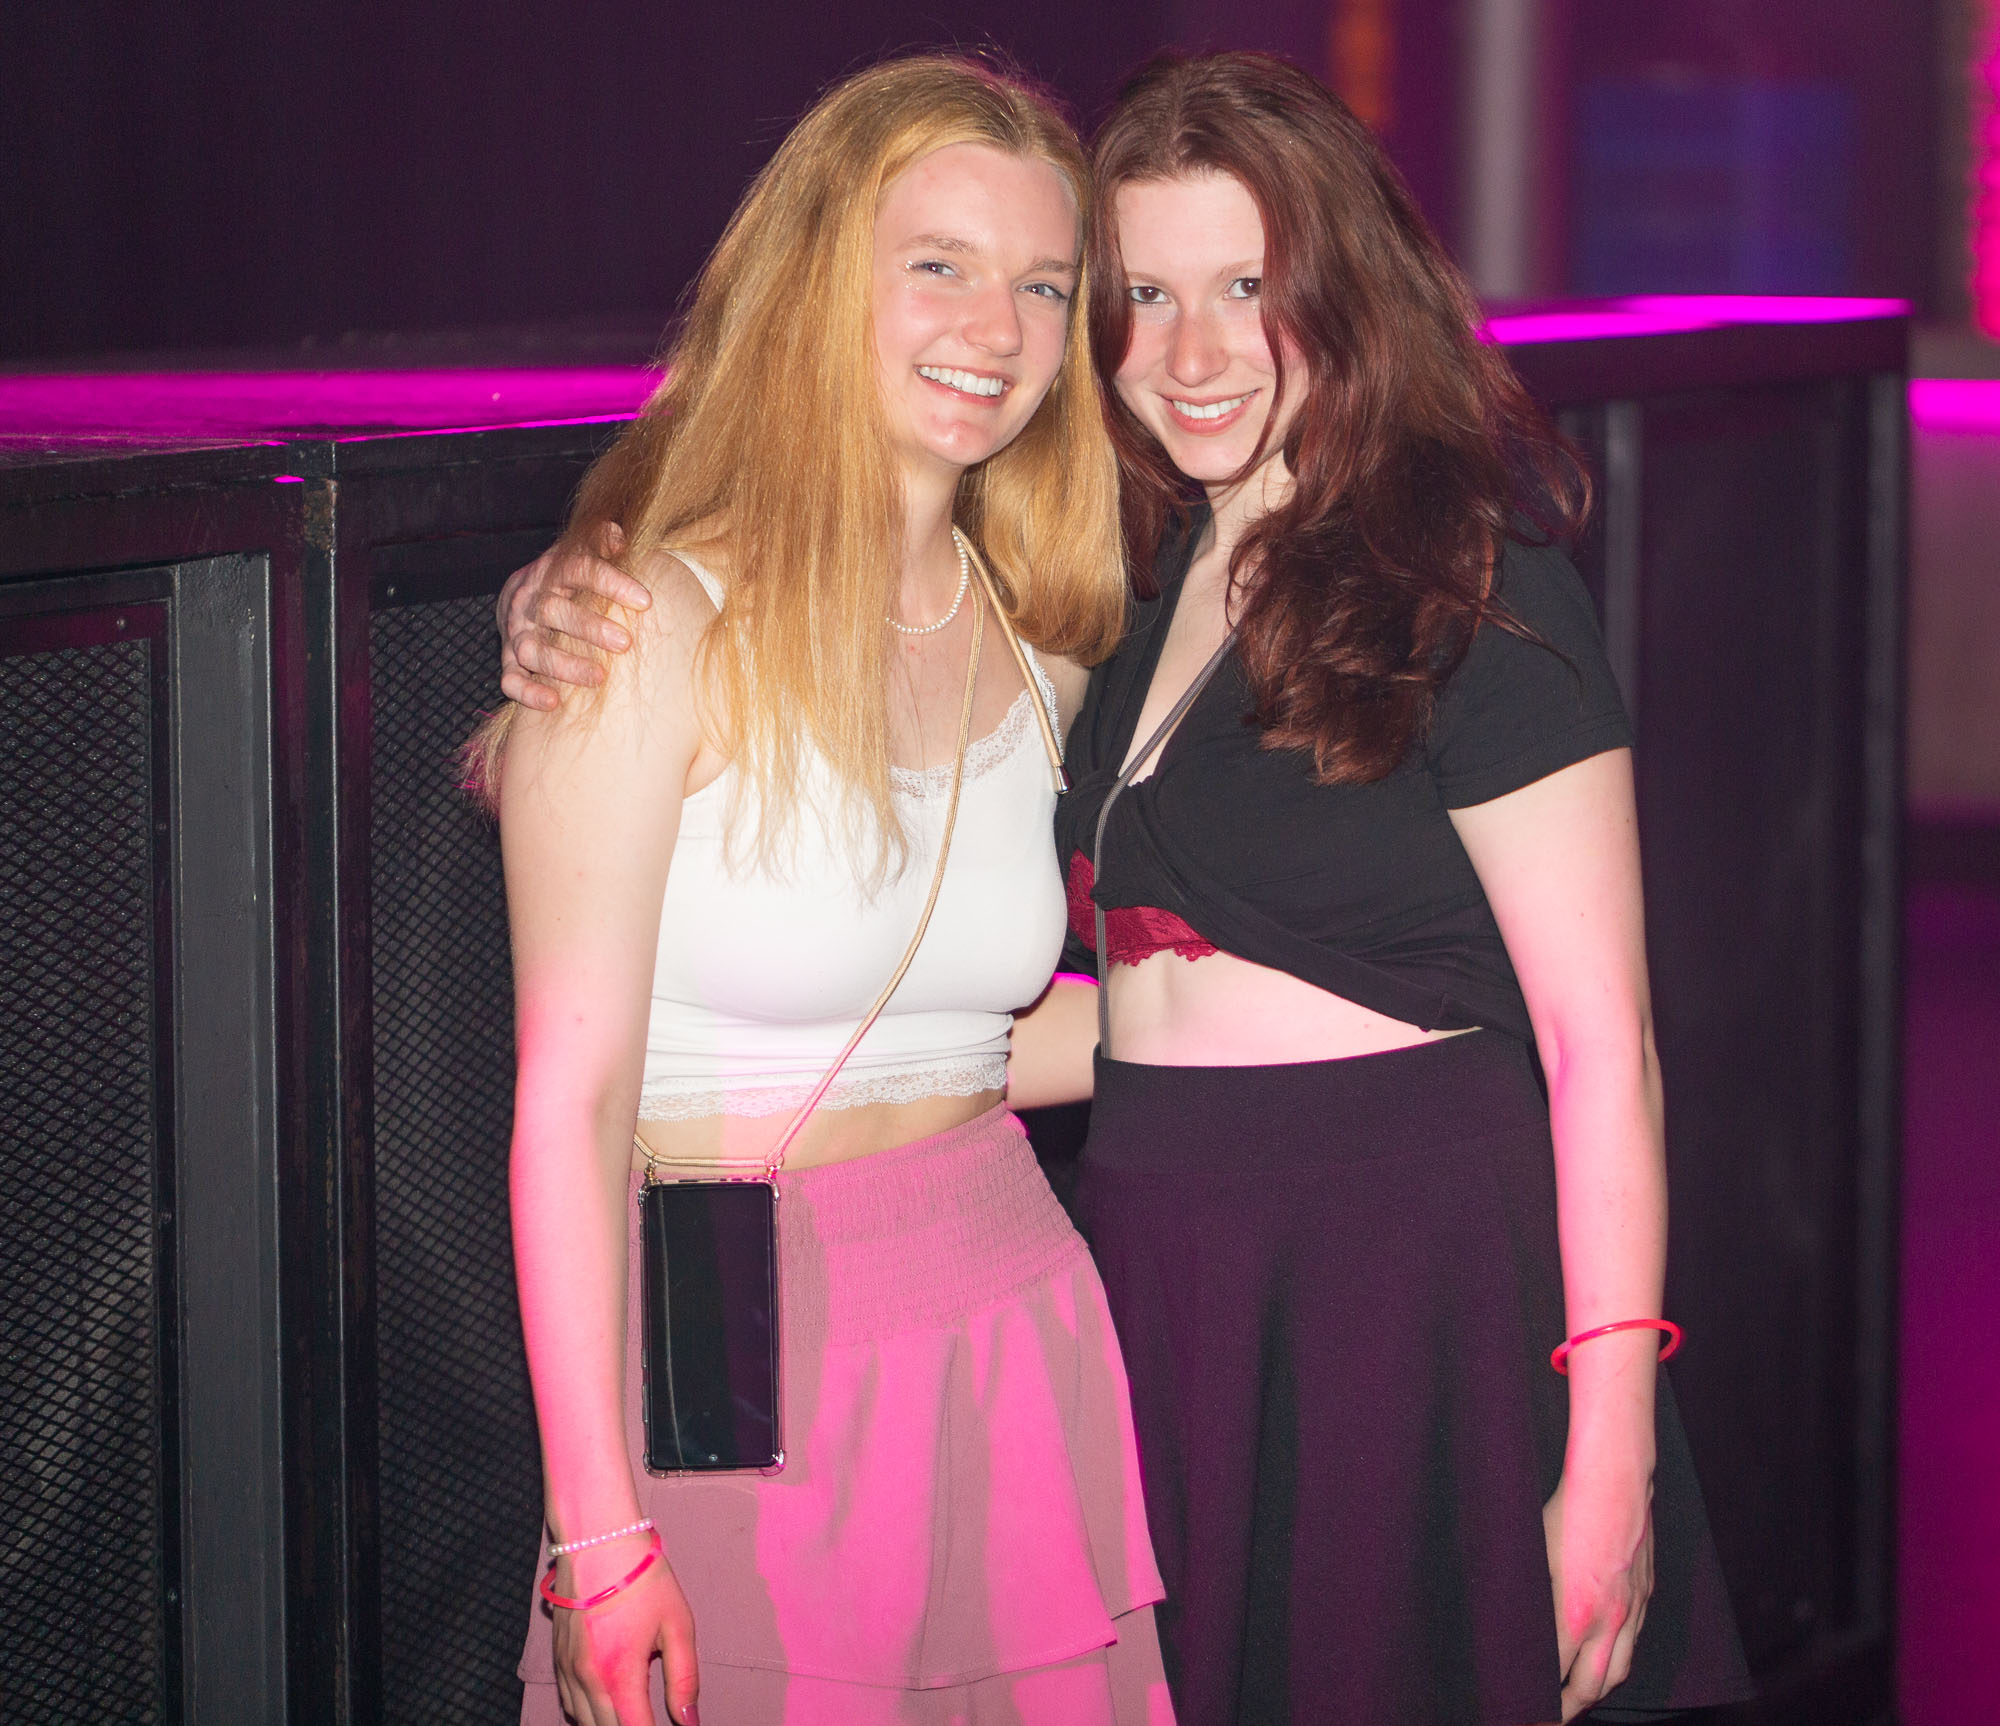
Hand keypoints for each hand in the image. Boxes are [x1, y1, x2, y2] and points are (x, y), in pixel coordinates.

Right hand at [498, 524, 651, 710]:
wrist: (520, 595)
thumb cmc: (565, 578)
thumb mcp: (579, 553)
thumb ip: (600, 541)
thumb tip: (620, 536)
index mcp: (552, 573)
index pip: (579, 570)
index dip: (611, 583)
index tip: (645, 601)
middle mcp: (530, 602)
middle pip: (554, 611)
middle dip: (589, 628)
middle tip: (625, 643)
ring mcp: (517, 633)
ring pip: (532, 649)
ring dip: (564, 665)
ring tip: (600, 678)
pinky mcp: (509, 661)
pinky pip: (510, 679)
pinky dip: (527, 692)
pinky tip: (553, 702)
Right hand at [550, 1541, 698, 1725]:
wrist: (599, 1541)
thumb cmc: (644, 1578)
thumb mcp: (678, 1625)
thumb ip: (684, 1679)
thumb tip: (689, 1722)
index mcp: (619, 1675)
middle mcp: (588, 1680)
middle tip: (656, 1718)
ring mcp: (569, 1671)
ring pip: (586, 1723)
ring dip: (610, 1725)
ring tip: (636, 1715)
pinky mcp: (559, 1660)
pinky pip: (570, 1705)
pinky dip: (589, 1715)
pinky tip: (609, 1708)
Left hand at [1543, 1459, 1654, 1721]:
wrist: (1615, 1483)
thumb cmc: (1567, 1513)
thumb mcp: (1533, 1555)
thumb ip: (1529, 1597)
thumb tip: (1510, 1622)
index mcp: (1574, 1613)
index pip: (1555, 1676)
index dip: (1540, 1700)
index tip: (1526, 1710)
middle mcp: (1608, 1621)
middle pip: (1591, 1687)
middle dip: (1569, 1709)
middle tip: (1549, 1717)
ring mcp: (1632, 1611)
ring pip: (1618, 1671)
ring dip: (1597, 1691)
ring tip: (1577, 1699)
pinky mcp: (1645, 1597)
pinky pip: (1633, 1644)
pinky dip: (1618, 1662)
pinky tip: (1605, 1659)